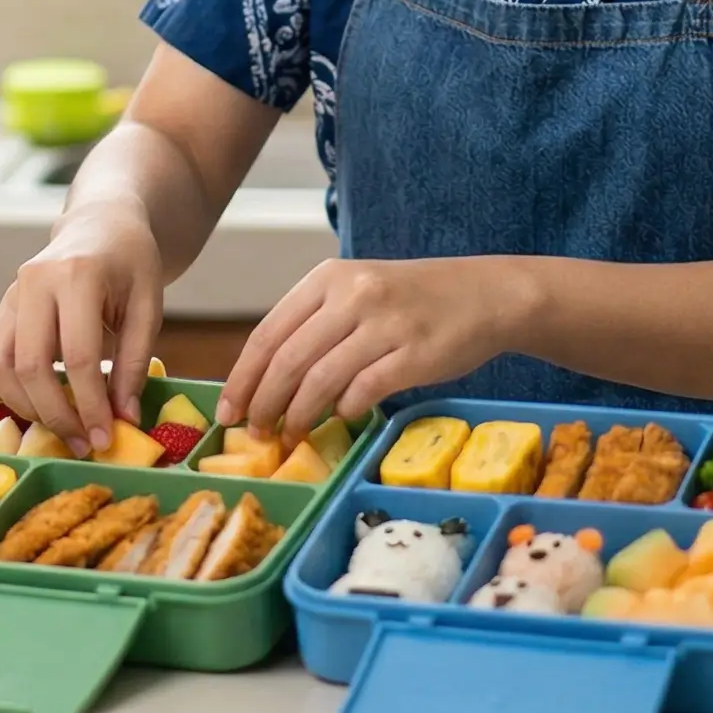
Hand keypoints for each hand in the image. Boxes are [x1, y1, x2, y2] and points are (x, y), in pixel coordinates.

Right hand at [0, 202, 163, 454]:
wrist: (99, 225)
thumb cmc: (130, 265)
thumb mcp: (149, 306)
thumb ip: (135, 362)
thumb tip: (123, 417)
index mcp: (77, 276)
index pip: (78, 356)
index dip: (90, 405)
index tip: (105, 438)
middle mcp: (32, 282)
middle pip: (29, 366)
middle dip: (55, 415)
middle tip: (82, 442)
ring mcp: (8, 295)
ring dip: (23, 406)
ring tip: (58, 424)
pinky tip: (30, 400)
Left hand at [217, 258, 514, 437]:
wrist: (483, 294)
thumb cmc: (411, 299)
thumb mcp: (356, 292)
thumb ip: (314, 324)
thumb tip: (264, 381)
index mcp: (327, 278)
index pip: (267, 333)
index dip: (242, 378)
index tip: (228, 412)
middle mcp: (352, 295)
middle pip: (288, 360)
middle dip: (264, 404)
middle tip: (257, 434)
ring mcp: (384, 323)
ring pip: (321, 379)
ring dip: (300, 415)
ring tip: (292, 434)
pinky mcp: (414, 353)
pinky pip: (364, 390)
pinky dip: (345, 409)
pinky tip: (341, 417)